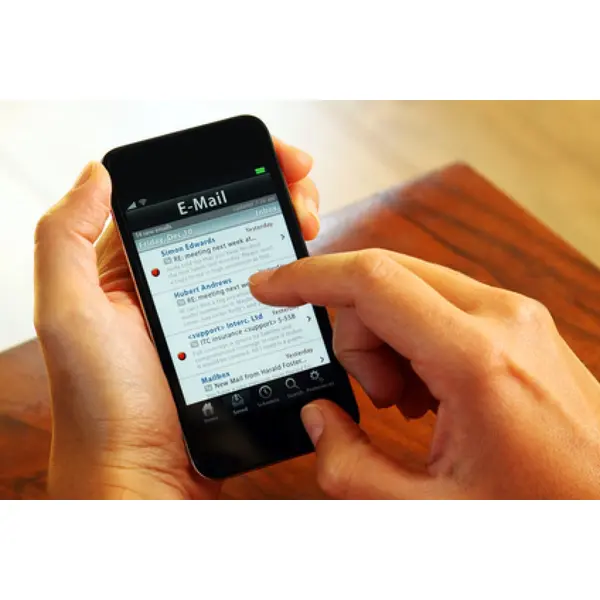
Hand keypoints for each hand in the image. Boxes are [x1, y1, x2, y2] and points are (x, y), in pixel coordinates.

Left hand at [34, 138, 318, 498]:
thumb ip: (65, 238)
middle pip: (232, 216)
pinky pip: (274, 296)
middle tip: (302, 193)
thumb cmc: (103, 404)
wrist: (146, 474)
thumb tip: (95, 173)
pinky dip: (295, 274)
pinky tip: (308, 267)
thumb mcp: (68, 315)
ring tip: (309, 222)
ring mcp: (214, 309)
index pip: (188, 196)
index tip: (275, 158)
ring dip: (288, 225)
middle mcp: (178, 280)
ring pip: (256, 251)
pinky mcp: (241, 338)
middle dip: (273, 189)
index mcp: (137, 265)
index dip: (232, 167)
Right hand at [249, 250, 599, 498]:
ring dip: (385, 341)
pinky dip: (412, 343)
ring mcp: (513, 315)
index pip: (370, 281)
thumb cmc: (547, 514)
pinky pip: (436, 308)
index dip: (306, 277)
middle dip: (352, 333)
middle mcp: (500, 316)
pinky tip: (430, 395)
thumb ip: (351, 468)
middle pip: (384, 280)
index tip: (268, 286)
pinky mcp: (516, 323)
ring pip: (408, 291)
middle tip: (374, 397)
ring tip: (408, 405)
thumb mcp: (431, 513)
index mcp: (477, 356)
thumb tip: (318, 419)